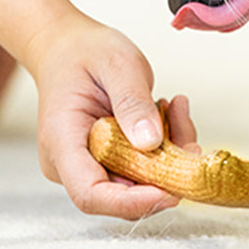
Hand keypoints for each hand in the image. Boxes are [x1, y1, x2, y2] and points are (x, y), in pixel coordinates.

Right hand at [27, 10, 198, 218]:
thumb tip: (151, 142)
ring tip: (176, 108)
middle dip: (163, 171)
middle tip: (187, 130)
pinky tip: (169, 110)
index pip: (91, 194)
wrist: (68, 47)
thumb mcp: (116, 64)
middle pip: (120, 193)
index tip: (171, 190)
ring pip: (137, 181)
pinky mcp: (106, 159)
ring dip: (168, 153)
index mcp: (62, 141)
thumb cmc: (85, 52)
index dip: (132, 202)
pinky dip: (163, 145)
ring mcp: (88, 164)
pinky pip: (140, 166)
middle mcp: (70, 163)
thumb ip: (133, 102)